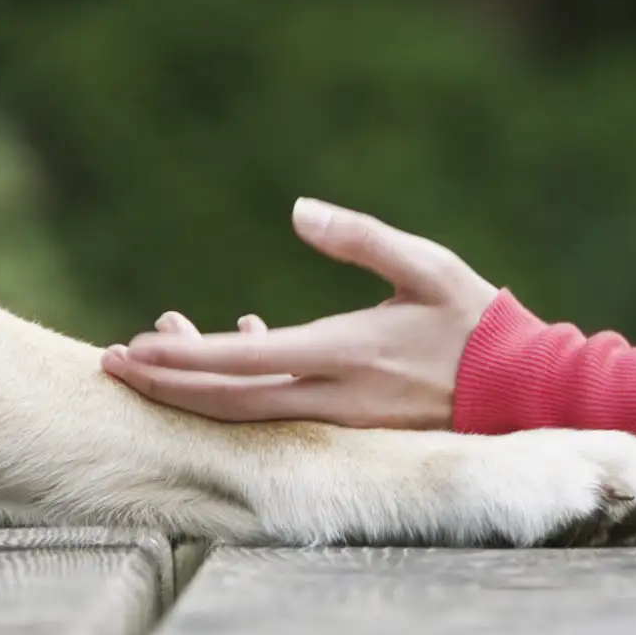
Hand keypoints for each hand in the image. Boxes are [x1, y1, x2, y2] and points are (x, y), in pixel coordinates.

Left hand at [99, 199, 496, 429]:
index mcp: (346, 353)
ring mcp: (340, 419)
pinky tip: (241, 341)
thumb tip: (299, 209)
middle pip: (228, 402)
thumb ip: (362, 237)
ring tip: (155, 355)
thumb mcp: (426, 265)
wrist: (523, 389)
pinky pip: (281, 410)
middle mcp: (334, 397)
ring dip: (197, 388)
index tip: (132, 350)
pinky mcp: (350, 425)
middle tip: (112, 364)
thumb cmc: (476, 320)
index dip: (183, 361)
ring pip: (248, 413)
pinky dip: (246, 384)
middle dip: (166, 385)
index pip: (244, 363)